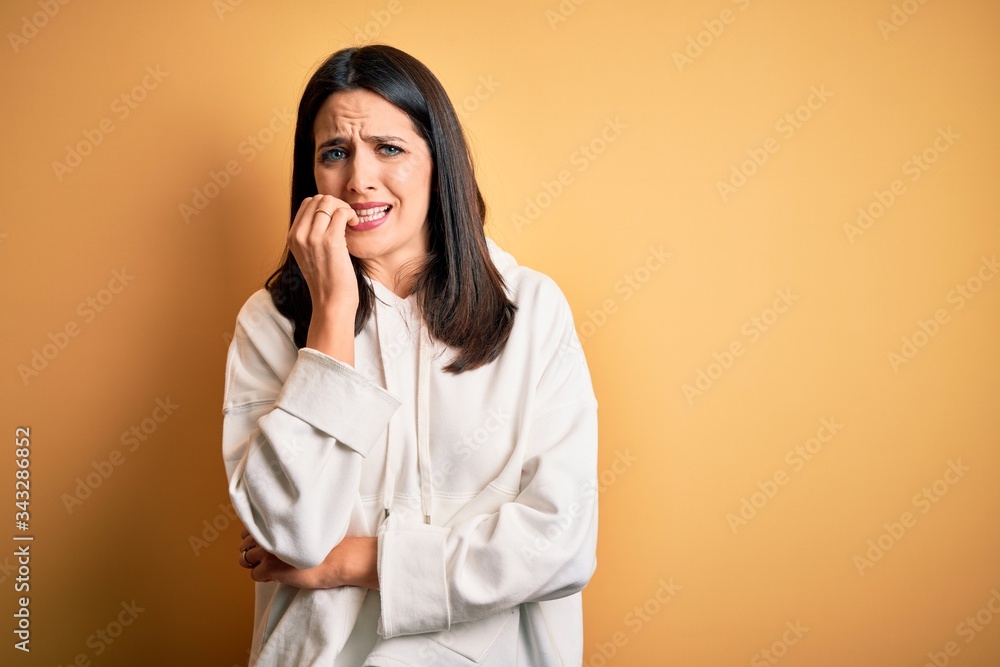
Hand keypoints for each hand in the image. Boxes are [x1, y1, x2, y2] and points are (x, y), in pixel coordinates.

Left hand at [238, 526, 378, 589]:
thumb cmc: (326, 544)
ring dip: (256, 564)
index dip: (255, 539)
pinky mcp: (270, 568)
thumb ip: (283, 529)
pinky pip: (254, 574)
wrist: (338, 558)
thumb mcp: (302, 529)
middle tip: (270, 558)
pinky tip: (278, 575)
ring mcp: (267, 551)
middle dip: (253, 552)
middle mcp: (268, 533)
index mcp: (276, 520)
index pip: (248, 529)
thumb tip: (266, 539)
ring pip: (245, 560)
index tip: (265, 544)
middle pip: (243, 545)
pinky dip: (264, 577)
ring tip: (273, 567)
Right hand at [287, 194, 360, 315]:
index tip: (337, 218)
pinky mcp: (330, 241)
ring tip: (351, 222)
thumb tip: (326, 214)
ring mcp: (313, 237)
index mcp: (292, 237)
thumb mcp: (309, 256)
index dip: (325, 205)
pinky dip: (351, 214)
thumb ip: (311, 236)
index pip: (307, 203)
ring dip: (344, 208)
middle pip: (318, 199)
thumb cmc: (326, 281)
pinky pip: (341, 212)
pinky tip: (355, 224)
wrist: (331, 302)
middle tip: (346, 219)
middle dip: (336, 204)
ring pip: (329, 201)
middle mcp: (299, 235)